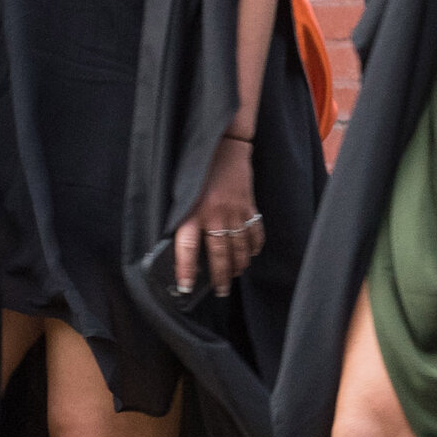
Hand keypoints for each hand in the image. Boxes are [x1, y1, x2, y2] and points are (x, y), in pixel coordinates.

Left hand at [172, 131, 264, 296]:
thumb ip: (182, 219)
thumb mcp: (181, 194)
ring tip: (235, 275)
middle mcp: (215, 215)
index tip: (186, 288)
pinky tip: (250, 254)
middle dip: (220, 278)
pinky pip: (255, 232)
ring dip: (238, 266)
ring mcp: (235, 211)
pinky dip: (254, 246)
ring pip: (239, 248)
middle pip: (219, 256)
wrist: (223, 145)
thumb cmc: (197, 170)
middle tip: (220, 291)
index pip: (187, 250)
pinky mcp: (249, 206)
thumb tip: (182, 247)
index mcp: (192, 213)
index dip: (186, 271)